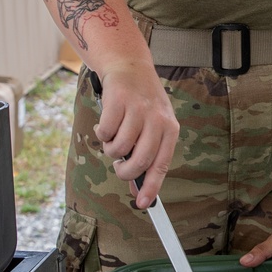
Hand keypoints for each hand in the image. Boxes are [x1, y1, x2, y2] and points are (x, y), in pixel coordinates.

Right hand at [91, 60, 179, 208]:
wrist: (130, 67)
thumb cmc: (141, 104)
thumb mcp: (153, 127)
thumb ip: (146, 155)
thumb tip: (137, 189)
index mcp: (170, 129)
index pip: (162, 165)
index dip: (152, 187)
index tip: (143, 204)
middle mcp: (157, 119)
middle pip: (140, 160)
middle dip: (124, 171)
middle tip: (119, 165)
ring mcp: (138, 109)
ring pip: (119, 148)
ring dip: (111, 149)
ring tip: (113, 139)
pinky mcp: (118, 101)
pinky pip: (105, 132)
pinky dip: (101, 133)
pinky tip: (106, 124)